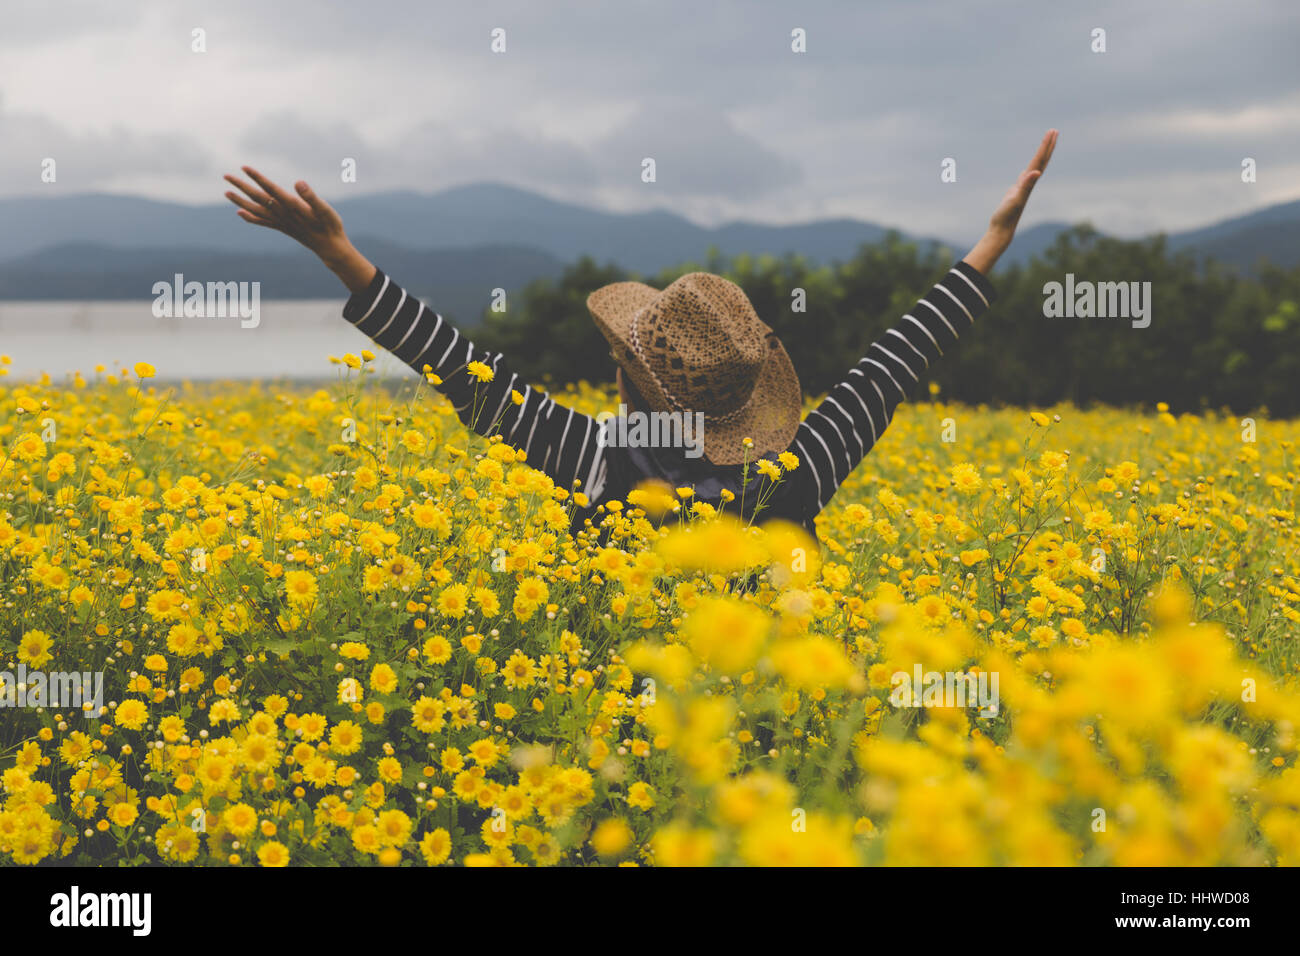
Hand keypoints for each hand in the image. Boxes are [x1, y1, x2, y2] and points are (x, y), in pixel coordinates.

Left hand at [224, 167, 375, 291]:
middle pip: (258, 198)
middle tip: (226, 175)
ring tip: (226, 192)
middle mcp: (283, 215)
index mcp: (292, 207)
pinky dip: (250, 217)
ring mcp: (281, 222)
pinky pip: (262, 222)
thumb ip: (311, 197)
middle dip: (242, 186)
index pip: (271, 189)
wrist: (330, 248)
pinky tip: (240, 212)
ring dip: (240, 201)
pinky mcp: (283, 227)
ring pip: (256, 210)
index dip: (258, 178)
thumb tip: (298, 183)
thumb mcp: (325, 210)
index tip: (244, 167)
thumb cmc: (330, 226)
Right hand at [963, 129, 1057, 274]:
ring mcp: (1023, 188)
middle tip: (1053, 131)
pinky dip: (1028, 171)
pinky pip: (1024, 178)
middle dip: (1047, 146)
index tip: (1051, 131)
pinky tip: (1027, 171)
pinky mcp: (1015, 193)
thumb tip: (1036, 172)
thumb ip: (1026, 185)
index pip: (1040, 160)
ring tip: (1044, 146)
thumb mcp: (1016, 199)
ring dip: (1040, 156)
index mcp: (1029, 182)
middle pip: (1041, 162)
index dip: (1045, 146)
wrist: (1002, 229)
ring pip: (1034, 168)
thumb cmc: (1007, 216)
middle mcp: (1029, 183)